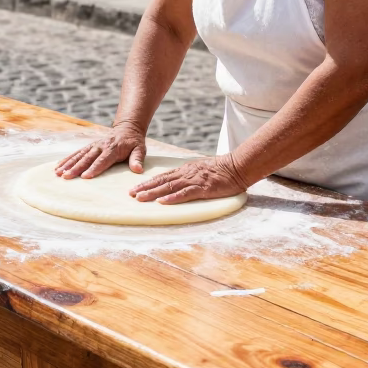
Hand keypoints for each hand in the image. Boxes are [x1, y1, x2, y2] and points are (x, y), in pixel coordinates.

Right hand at [55, 121, 146, 178]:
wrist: (127, 128)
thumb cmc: (134, 142)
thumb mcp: (140, 149)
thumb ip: (137, 159)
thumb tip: (138, 170)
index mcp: (113, 149)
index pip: (102, 160)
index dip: (94, 168)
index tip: (85, 177)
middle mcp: (100, 146)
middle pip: (87, 158)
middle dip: (76, 168)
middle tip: (66, 177)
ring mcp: (93, 146)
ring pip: (78, 155)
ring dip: (68, 164)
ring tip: (58, 173)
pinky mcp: (89, 146)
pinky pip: (76, 153)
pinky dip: (67, 159)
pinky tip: (58, 166)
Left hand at [129, 155, 247, 204]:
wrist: (237, 166)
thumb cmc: (221, 170)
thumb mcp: (201, 169)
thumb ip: (189, 175)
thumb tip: (177, 182)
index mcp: (185, 170)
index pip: (163, 176)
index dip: (148, 182)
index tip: (135, 188)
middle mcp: (186, 174)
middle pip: (162, 181)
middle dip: (145, 188)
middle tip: (131, 194)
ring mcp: (194, 180)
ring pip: (169, 187)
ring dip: (154, 192)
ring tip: (140, 198)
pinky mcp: (203, 188)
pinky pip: (185, 193)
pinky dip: (173, 198)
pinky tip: (163, 202)